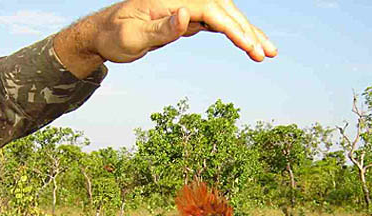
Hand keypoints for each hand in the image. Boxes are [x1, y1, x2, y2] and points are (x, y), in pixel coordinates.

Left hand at [54, 0, 276, 78]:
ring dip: (248, 32)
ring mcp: (186, 6)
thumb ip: (160, 29)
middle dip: (249, 31)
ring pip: (225, 15)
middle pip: (224, 10)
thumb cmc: (114, 36)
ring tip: (268, 52)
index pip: (211, 11)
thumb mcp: (132, 37)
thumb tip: (187, 16)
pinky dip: (234, 33)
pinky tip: (249, 44)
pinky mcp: (186, 17)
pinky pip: (216, 23)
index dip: (232, 29)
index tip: (249, 47)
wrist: (103, 33)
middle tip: (268, 54)